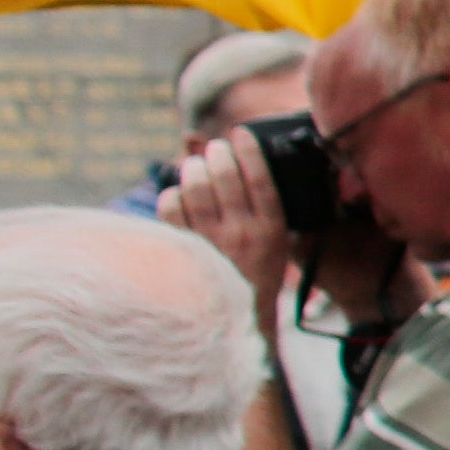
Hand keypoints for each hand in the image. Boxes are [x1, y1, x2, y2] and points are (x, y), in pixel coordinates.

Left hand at [161, 125, 304, 315]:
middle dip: (217, 154)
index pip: (261, 179)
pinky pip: (171, 207)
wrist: (238, 317)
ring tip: (195, 166)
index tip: (240, 133)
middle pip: (225, 177)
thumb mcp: (278, 244)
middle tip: (214, 149)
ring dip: (193, 168)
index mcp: (271, 230)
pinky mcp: (183, 248)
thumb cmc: (258, 273)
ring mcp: (210, 241)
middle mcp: (241, 233)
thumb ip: (266, 211)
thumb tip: (246, 169)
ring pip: (195, 187)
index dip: (249, 151)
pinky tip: (178, 194)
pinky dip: (172, 194)